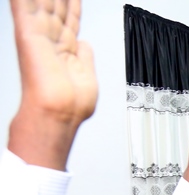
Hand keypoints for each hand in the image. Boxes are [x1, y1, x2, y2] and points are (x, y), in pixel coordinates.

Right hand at [9, 0, 97, 169]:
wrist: (61, 112)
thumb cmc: (72, 104)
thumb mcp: (87, 75)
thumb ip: (85, 56)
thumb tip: (85, 43)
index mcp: (66, 50)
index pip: (69, 19)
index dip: (73, 4)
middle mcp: (52, 41)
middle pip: (56, 7)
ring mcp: (40, 36)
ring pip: (43, 2)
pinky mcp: (28, 34)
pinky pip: (23, 6)